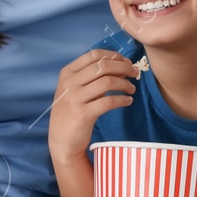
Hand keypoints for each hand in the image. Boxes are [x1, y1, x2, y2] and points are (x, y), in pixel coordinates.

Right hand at [48, 49, 137, 163]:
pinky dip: (122, 100)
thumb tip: (121, 66)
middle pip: (103, 66)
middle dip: (123, 67)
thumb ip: (91, 77)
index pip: (93, 55)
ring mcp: (75, 98)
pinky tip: (128, 101)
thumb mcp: (75, 90)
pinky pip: (109, 102)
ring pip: (107, 82)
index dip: (113, 56)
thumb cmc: (71, 112)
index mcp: (67, 73)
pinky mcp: (83, 114)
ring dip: (125, 84)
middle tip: (135, 72)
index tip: (125, 61)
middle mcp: (69, 83)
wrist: (61, 141)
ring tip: (132, 89)